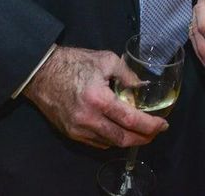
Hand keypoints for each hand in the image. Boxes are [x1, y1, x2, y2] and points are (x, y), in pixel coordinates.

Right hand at [23, 45, 167, 148]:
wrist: (41, 73)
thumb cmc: (75, 62)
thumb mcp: (106, 60)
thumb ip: (128, 75)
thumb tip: (143, 86)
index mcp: (99, 99)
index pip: (130, 120)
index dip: (150, 125)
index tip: (163, 125)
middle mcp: (88, 119)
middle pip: (122, 138)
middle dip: (143, 138)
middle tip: (155, 132)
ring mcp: (78, 129)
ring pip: (110, 143)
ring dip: (128, 140)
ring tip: (141, 131)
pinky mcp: (71, 133)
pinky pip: (97, 142)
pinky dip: (112, 139)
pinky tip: (120, 130)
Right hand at [190, 0, 204, 68]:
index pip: (201, 10)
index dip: (204, 25)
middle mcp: (201, 7)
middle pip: (195, 28)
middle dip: (202, 46)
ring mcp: (200, 16)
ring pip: (194, 35)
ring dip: (200, 51)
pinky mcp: (203, 23)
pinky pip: (197, 37)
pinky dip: (201, 49)